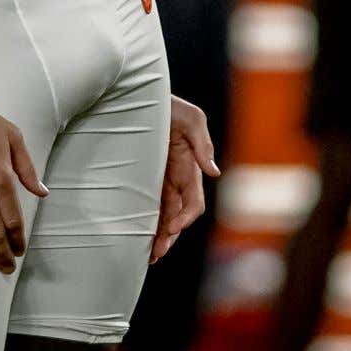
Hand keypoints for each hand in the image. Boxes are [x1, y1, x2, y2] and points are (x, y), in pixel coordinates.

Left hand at [152, 96, 220, 263]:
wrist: (136, 94)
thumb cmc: (168, 104)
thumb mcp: (190, 118)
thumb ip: (203, 144)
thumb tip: (215, 173)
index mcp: (190, 168)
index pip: (193, 202)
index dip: (185, 218)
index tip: (172, 228)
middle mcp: (176, 178)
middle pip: (177, 216)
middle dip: (170, 236)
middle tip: (156, 254)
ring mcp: (159, 180)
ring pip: (161, 216)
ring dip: (157, 236)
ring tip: (146, 255)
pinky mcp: (142, 179)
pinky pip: (146, 205)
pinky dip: (145, 223)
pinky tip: (135, 238)